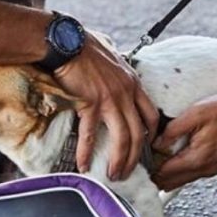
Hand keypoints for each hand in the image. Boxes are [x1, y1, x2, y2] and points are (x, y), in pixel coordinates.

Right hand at [54, 35, 159, 179]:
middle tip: (127, 172)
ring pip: (122, 138)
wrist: (66, 41)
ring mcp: (110, 99)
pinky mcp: (90, 103)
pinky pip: (91, 134)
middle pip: (138, 133)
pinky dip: (87, 152)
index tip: (146, 147)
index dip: (151, 134)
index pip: (151, 114)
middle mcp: (126, 93)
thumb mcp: (112, 56)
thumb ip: (118, 69)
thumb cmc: (85, 45)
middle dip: (134, 156)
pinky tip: (84, 165)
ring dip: (119, 160)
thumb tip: (115, 68)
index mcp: (133, 83)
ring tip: (113, 175)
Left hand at [151, 93, 216, 190]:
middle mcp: (205, 169)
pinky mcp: (216, 164)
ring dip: (167, 173)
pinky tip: (175, 156)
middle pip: (170, 183)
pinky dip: (180, 169)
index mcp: (198, 159)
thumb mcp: (194, 114)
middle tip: (144, 160)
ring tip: (157, 157)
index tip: (140, 158)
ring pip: (181, 180)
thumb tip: (156, 145)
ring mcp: (212, 169)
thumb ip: (172, 131)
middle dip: (155, 174)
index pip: (164, 174)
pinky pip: (192, 174)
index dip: (148, 168)